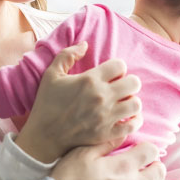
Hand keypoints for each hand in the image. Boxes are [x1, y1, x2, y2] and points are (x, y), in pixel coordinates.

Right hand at [15, 42, 142, 162]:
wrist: (43, 135)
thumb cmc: (47, 103)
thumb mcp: (51, 74)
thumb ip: (67, 54)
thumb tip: (85, 44)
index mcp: (90, 80)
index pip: (120, 65)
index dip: (117, 67)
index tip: (110, 74)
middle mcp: (101, 97)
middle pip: (134, 83)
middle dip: (128, 82)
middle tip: (119, 87)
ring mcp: (106, 117)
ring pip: (136, 104)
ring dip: (131, 100)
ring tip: (122, 102)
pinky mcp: (108, 133)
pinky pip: (133, 124)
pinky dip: (134, 120)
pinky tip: (126, 117)